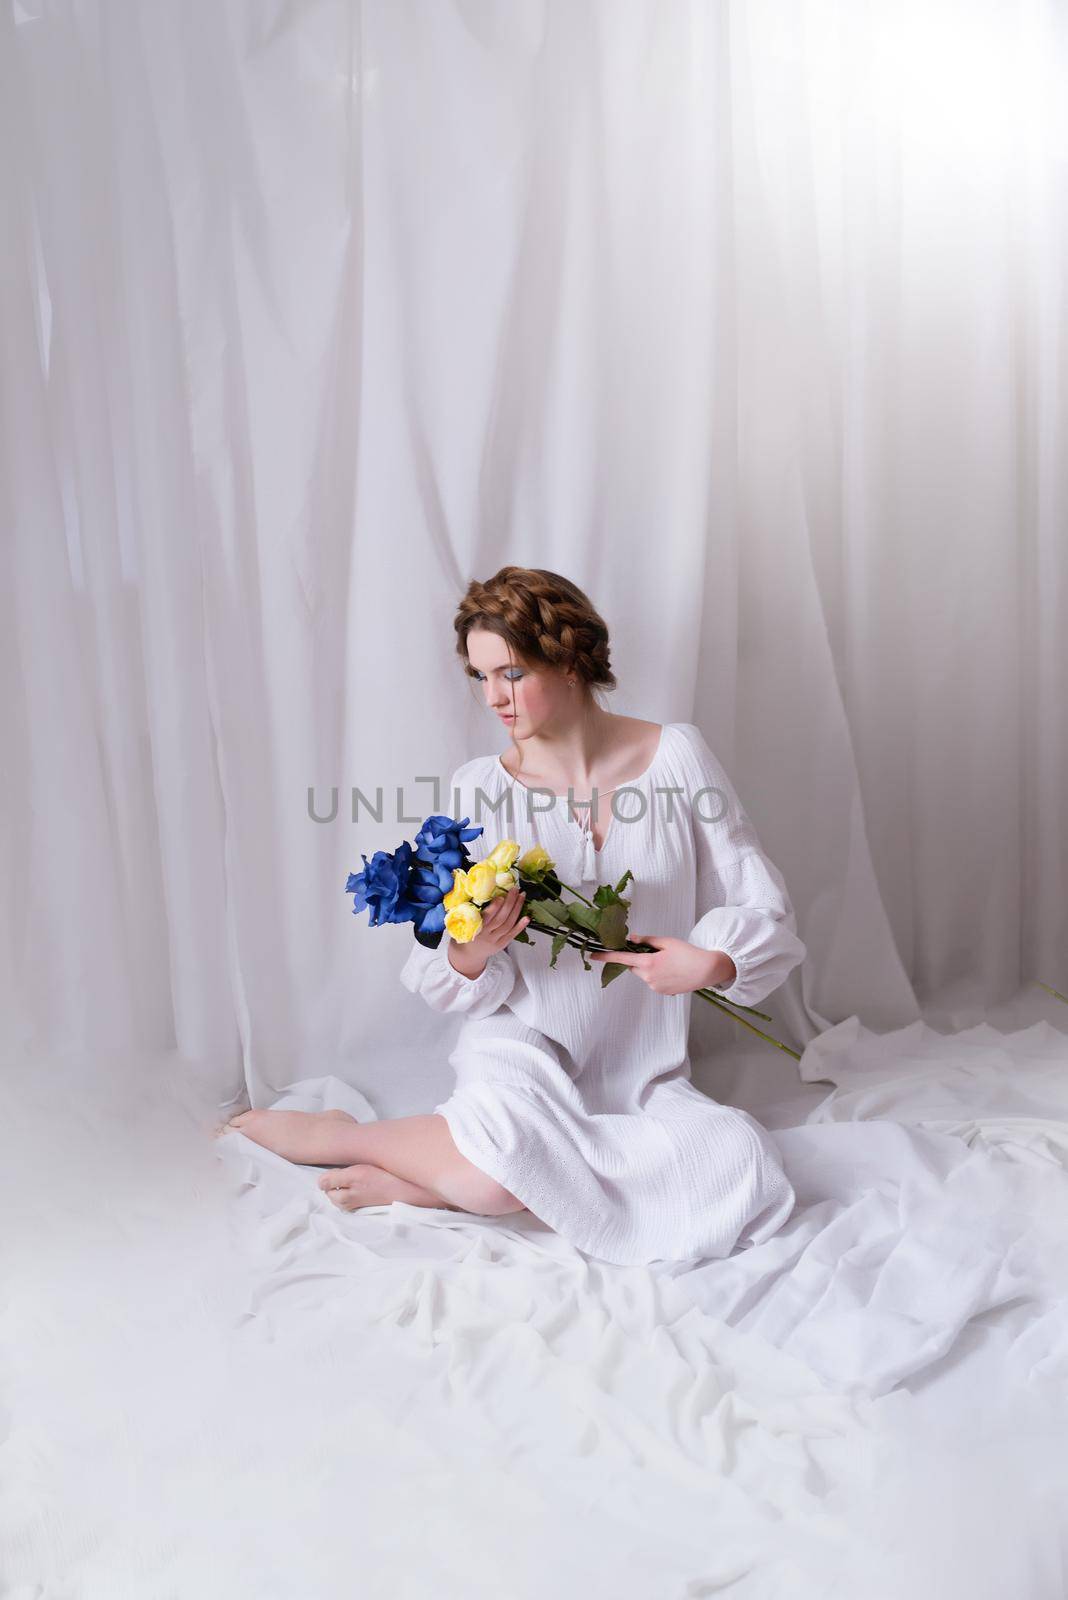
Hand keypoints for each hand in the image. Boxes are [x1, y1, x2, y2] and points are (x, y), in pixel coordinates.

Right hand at [449, 886, 529, 979]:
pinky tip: (527, 917)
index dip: (494, 908)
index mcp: (474, 928)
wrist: (468, 954)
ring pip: (508, 925)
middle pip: (500, 919)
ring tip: (521, 896)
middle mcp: (485, 935)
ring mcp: (494, 941)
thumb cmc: (466, 933)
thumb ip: (471, 911)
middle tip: (515, 890)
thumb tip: (483, 892)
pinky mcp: (501, 945)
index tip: (500, 897)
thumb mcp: (464, 922)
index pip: (486, 917)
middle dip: (509, 903)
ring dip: (516, 910)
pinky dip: (520, 926)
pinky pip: (512, 935)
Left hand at [589, 935, 735, 995]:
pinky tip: (673, 971)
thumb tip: (630, 939)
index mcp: (648, 963)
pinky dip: (658, 975)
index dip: (607, 956)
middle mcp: (649, 978)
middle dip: (639, 959)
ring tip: (669, 962)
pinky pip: (653, 982)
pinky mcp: (663, 992)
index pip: (622, 959)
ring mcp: (655, 987)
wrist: (706, 970)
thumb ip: (646, 941)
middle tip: (656, 952)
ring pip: (644, 974)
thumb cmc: (688, 953)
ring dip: (650, 967)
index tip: (594, 955)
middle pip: (634, 967)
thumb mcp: (666, 942)